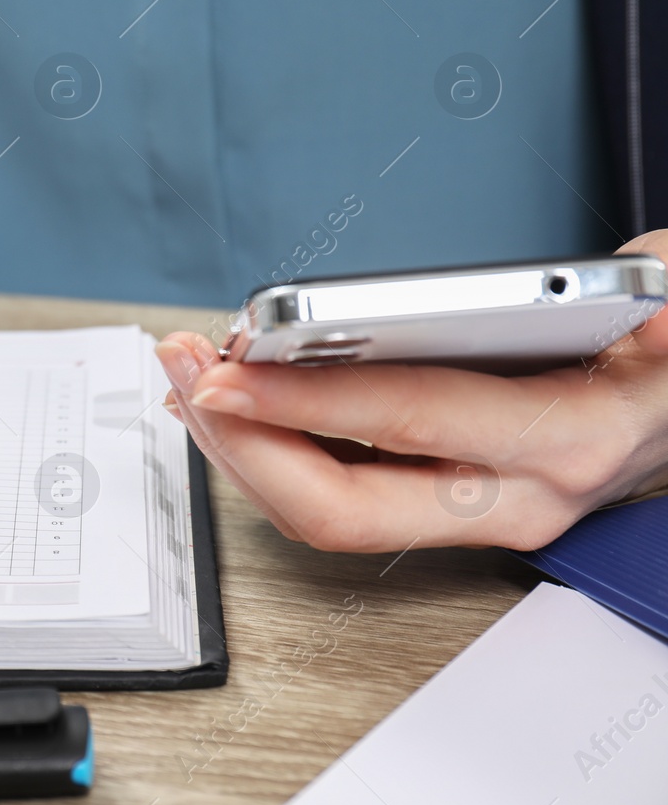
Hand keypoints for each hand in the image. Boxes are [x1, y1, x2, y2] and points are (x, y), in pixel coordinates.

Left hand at [156, 231, 667, 552]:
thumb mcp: (659, 295)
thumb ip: (614, 290)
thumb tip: (581, 293)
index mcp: (563, 439)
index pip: (404, 422)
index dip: (300, 400)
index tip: (225, 370)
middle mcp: (515, 497)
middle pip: (338, 506)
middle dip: (240, 442)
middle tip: (183, 370)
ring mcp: (479, 514)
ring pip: (326, 512)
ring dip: (241, 449)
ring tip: (188, 375)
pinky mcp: (448, 506)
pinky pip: (339, 493)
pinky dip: (271, 448)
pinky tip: (231, 403)